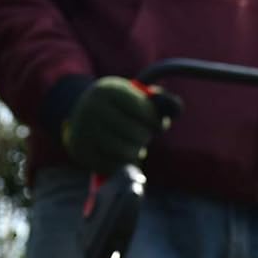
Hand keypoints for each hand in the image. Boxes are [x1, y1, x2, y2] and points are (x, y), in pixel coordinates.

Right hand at [61, 77, 179, 172]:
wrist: (83, 116)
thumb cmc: (121, 107)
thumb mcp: (138, 97)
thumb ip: (163, 102)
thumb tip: (177, 107)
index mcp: (108, 90)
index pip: (144, 112)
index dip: (156, 123)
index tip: (156, 125)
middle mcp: (91, 108)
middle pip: (137, 134)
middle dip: (145, 137)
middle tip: (143, 136)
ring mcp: (83, 131)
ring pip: (126, 153)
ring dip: (137, 152)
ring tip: (135, 146)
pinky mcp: (80, 153)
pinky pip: (114, 167)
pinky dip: (123, 164)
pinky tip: (122, 156)